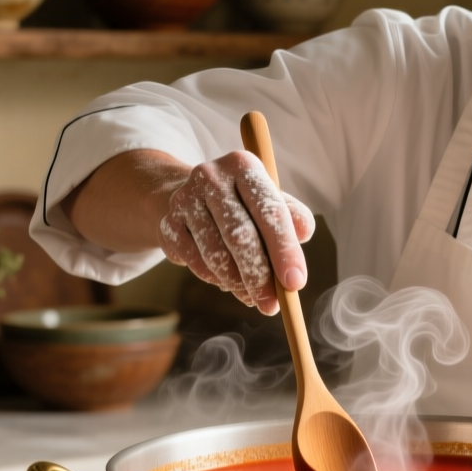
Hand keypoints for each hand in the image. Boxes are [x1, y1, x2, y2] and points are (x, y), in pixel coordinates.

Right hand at [157, 150, 314, 315]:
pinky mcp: (168, 223)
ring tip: (253, 297)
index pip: (270, 211)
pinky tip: (228, 283)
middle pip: (240, 235)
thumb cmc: (243, 204)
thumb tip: (303, 232)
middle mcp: (211, 177)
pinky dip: (215, 278)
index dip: (285, 250)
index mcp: (244, 166)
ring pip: (215, 253)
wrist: (191, 197)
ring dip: (237, 283)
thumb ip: (293, 217)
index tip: (295, 283)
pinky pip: (195, 261)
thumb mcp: (271, 202)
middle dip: (259, 276)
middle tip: (272, 304)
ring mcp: (184, 200)